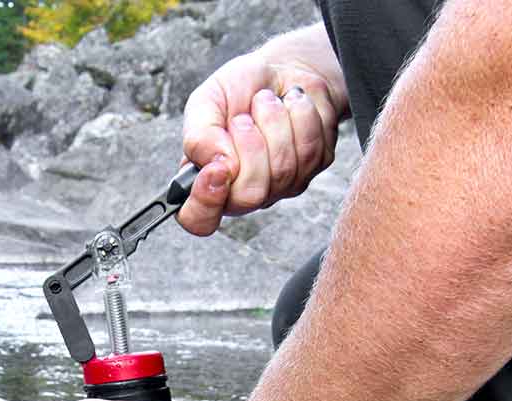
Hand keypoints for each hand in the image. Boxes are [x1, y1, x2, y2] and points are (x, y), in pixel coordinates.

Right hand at [179, 48, 344, 235]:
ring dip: (275, 122)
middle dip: (250, 144)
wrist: (282, 69)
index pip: (199, 220)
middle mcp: (243, 191)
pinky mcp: (312, 169)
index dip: (206, 202)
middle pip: (250, 196)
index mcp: (207, 180)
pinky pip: (311, 151)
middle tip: (244, 117)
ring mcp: (280, 186)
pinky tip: (291, 105)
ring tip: (267, 102)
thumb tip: (214, 163)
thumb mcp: (205, 101)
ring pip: (284, 171)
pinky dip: (300, 115)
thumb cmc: (239, 89)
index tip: (218, 167)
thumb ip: (199, 135)